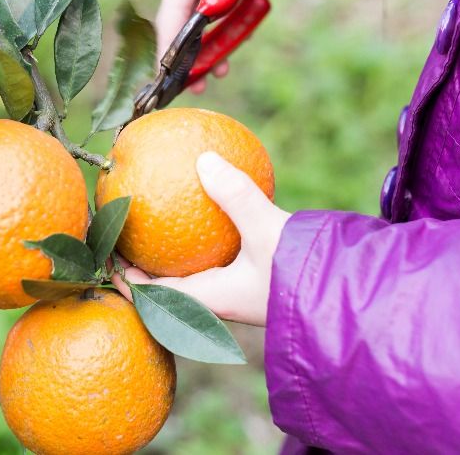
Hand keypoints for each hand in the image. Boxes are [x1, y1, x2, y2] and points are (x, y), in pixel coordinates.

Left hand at [112, 152, 290, 325]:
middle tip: (131, 238)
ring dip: (180, 260)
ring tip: (166, 228)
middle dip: (150, 269)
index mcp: (210, 301)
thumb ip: (236, 195)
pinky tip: (218, 219)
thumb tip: (204, 156)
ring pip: (198, 279)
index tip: (110, 261)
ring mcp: (242, 295)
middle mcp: (222, 302)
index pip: (154, 298)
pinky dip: (214, 246)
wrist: (349, 298)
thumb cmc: (302, 274)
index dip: (128, 284)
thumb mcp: (267, 230)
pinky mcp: (261, 282)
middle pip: (170, 290)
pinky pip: (225, 264)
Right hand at [157, 0, 305, 93]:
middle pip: (182, 15)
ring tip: (214, 78)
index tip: (169, 62)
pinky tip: (228, 62)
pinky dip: (224, 41)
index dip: (171, 29)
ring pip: (201, 24)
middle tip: (192, 84)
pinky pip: (223, 20)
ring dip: (205, 52)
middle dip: (184, 51)